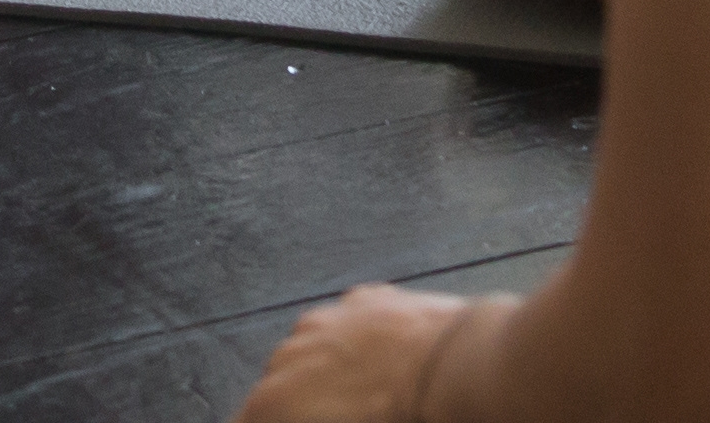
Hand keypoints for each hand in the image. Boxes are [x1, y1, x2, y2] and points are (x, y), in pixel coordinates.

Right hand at [236, 285, 495, 422]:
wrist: (458, 373)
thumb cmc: (408, 419)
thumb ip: (313, 418)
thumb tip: (320, 414)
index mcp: (273, 403)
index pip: (250, 420)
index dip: (279, 420)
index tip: (307, 419)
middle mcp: (288, 355)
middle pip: (279, 388)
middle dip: (305, 406)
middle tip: (345, 415)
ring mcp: (325, 320)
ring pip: (314, 351)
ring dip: (332, 372)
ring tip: (374, 395)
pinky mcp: (364, 298)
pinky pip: (351, 326)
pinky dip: (363, 343)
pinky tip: (391, 365)